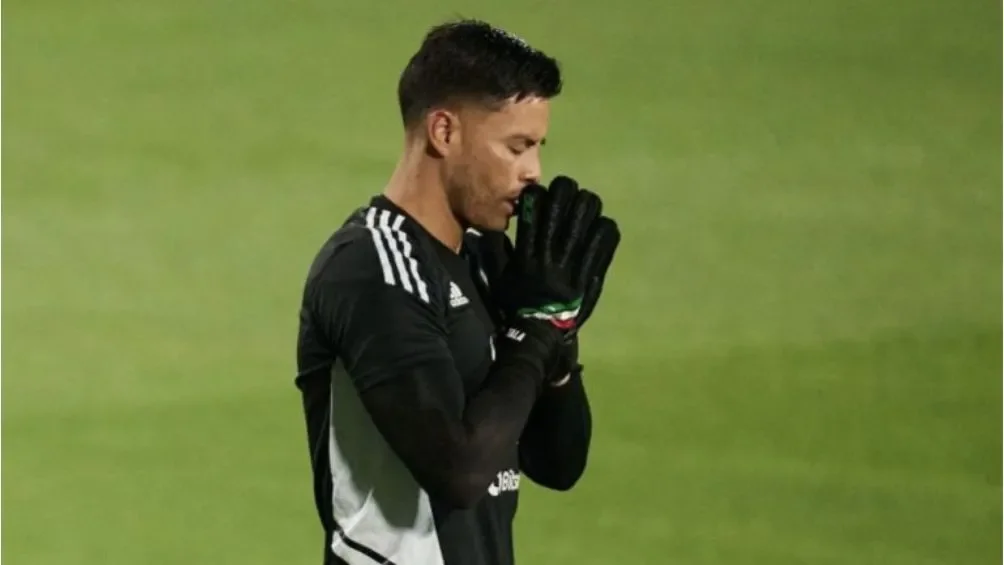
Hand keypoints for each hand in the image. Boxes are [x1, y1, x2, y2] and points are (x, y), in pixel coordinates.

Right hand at [486, 176, 619, 384]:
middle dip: (566, 189)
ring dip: (587, 204)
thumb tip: (493, 227)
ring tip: (585, 208)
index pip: (533, 206)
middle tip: (567, 195)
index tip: (540, 196)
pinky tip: (600, 229)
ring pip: (587, 212)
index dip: (538, 193)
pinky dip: (606, 228)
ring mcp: (573, 260)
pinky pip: (605, 238)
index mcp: (527, 251)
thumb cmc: (517, 304)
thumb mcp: (499, 277)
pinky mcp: (591, 270)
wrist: (540, 332)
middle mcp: (550, 251)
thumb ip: (497, 251)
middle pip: (564, 200)